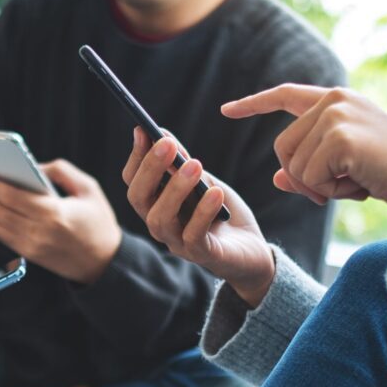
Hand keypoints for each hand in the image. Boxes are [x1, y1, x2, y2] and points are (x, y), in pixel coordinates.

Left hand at [0, 160, 121, 284]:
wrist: (104, 263)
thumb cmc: (98, 221)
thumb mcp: (88, 188)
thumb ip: (60, 170)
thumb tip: (32, 166)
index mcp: (54, 214)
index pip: (12, 196)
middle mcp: (39, 232)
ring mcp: (31, 246)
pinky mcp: (28, 254)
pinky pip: (2, 234)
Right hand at [123, 127, 274, 306]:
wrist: (252, 250)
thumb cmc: (223, 213)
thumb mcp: (205, 183)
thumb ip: (184, 165)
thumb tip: (164, 136)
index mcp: (156, 205)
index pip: (134, 182)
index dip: (136, 157)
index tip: (144, 130)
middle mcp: (160, 225)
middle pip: (139, 199)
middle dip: (150, 169)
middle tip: (166, 144)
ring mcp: (178, 243)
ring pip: (160, 219)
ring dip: (175, 189)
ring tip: (195, 165)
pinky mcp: (203, 256)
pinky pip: (194, 236)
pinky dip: (203, 212)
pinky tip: (215, 193)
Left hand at [222, 85, 386, 211]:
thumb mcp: (345, 171)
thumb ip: (310, 168)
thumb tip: (278, 176)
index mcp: (338, 101)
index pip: (285, 96)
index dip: (254, 103)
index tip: (226, 110)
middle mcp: (335, 100)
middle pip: (283, 148)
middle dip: (304, 178)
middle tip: (339, 189)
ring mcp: (337, 116)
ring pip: (294, 166)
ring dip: (321, 187)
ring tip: (358, 182)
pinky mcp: (340, 138)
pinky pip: (310, 177)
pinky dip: (331, 192)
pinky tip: (360, 185)